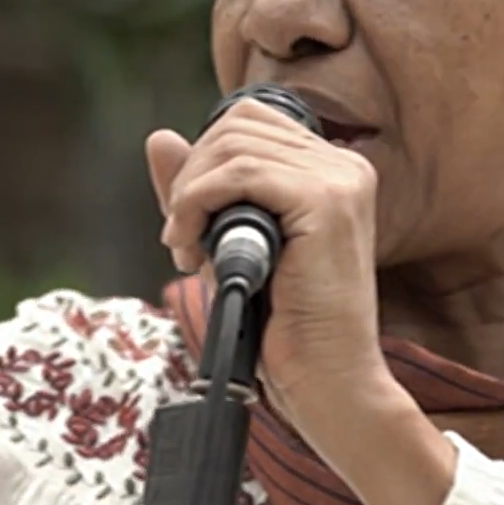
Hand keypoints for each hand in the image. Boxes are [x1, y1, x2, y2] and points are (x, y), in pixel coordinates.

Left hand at [145, 98, 390, 418]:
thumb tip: (159, 137)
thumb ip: (197, 191)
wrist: (328, 382)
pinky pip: (240, 173)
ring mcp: (340, 180)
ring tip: (187, 251)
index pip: (248, 122)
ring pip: (232, 146)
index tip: (189, 219)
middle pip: (236, 126)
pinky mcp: (326, 202)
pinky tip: (192, 248)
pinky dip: (198, 204)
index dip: (203, 161)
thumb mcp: (226, 245)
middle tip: (182, 239)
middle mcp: (344, 165)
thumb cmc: (283, 327)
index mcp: (332, 170)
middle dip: (191, 179)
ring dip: (189, 197)